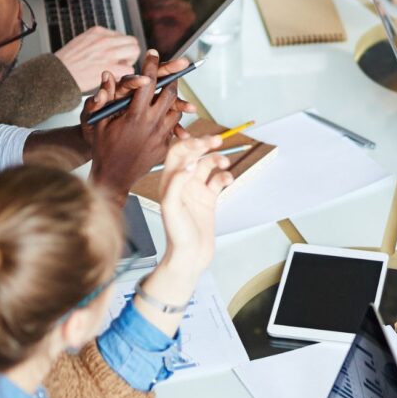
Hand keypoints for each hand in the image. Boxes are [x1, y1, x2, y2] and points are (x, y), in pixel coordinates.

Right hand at [54, 27, 139, 90]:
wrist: (56, 74)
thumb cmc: (66, 63)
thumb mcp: (81, 42)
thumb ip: (96, 41)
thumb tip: (109, 45)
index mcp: (97, 32)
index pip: (121, 36)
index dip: (121, 47)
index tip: (116, 55)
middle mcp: (105, 39)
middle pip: (132, 41)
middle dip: (130, 53)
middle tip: (122, 63)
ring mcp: (109, 53)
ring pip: (134, 51)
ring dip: (129, 62)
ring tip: (119, 70)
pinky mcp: (111, 67)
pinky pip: (129, 68)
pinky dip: (124, 74)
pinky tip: (115, 78)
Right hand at [84, 51, 185, 200]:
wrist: (113, 177)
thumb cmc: (102, 148)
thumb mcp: (98, 122)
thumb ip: (104, 98)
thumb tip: (107, 73)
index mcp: (135, 115)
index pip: (148, 83)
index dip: (151, 65)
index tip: (153, 52)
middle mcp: (152, 124)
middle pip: (169, 93)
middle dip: (170, 78)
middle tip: (170, 70)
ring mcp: (161, 136)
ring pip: (175, 111)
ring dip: (173, 99)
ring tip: (169, 90)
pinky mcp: (165, 146)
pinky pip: (173, 128)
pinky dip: (172, 119)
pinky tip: (169, 113)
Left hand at [158, 136, 233, 278]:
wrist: (189, 257)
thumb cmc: (177, 236)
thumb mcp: (172, 208)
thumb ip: (177, 184)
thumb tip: (189, 165)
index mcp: (169, 182)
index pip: (177, 154)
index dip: (189, 144)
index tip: (203, 142)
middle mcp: (182, 183)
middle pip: (193, 155)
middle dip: (205, 145)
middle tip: (217, 140)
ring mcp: (195, 190)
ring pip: (207, 165)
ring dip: (217, 160)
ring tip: (224, 163)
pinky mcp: (208, 199)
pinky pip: (217, 181)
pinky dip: (224, 176)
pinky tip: (228, 180)